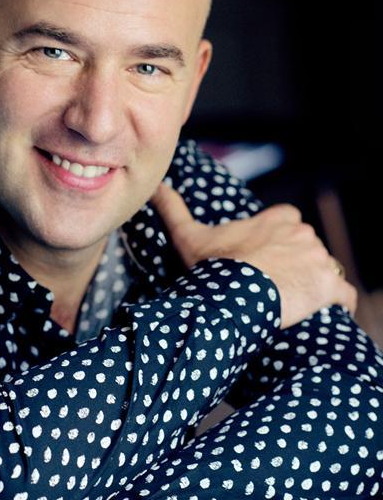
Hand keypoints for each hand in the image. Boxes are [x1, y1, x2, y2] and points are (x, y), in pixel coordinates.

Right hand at [151, 183, 356, 328]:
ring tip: (292, 301)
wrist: (235, 298)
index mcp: (277, 218)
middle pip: (307, 245)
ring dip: (314, 281)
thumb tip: (156, 186)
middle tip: (274, 282)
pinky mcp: (330, 286)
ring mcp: (319, 259)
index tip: (264, 256)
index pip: (288, 221)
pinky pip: (343, 295)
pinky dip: (336, 303)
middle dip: (297, 260)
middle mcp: (303, 233)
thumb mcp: (189, 236)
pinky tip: (322, 313)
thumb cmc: (214, 267)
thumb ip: (174, 209)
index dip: (278, 239)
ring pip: (324, 268)